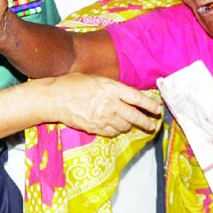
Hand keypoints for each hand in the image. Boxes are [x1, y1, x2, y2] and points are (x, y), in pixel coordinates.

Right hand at [40, 73, 162, 135]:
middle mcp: (110, 104)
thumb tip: (127, 96)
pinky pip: (112, 133)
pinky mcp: (95, 128)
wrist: (54, 98)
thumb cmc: (74, 84)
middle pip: (135, 116)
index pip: (137, 98)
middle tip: (152, 125)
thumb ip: (113, 88)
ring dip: (129, 125)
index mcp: (112, 88)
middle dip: (146, 122)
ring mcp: (103, 118)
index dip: (150, 105)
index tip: (158, 109)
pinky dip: (116, 131)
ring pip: (124, 126)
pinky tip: (115, 127)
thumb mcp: (97, 80)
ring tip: (130, 123)